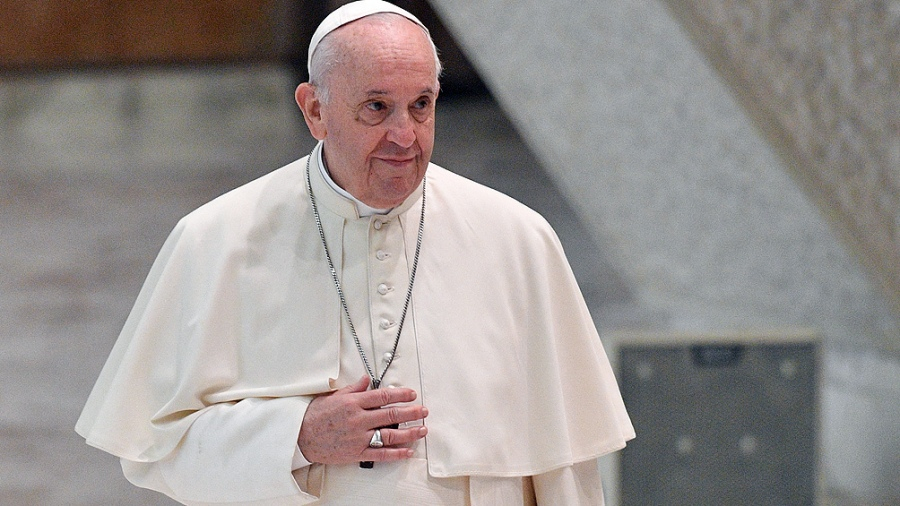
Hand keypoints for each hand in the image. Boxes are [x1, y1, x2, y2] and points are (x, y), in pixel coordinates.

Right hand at [297, 375, 428, 464]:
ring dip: (409, 432)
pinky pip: (380, 454)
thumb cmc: (315, 416)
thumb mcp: (333, 396)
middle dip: (411, 412)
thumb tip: (366, 379)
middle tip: (424, 411)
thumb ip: (353, 388)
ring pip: (390, 434)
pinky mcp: (356, 453)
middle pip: (391, 414)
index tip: (412, 394)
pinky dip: (396, 453)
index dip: (400, 394)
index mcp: (353, 402)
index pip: (383, 396)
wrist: (300, 437)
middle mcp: (358, 419)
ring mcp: (358, 437)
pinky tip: (408, 451)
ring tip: (423, 429)